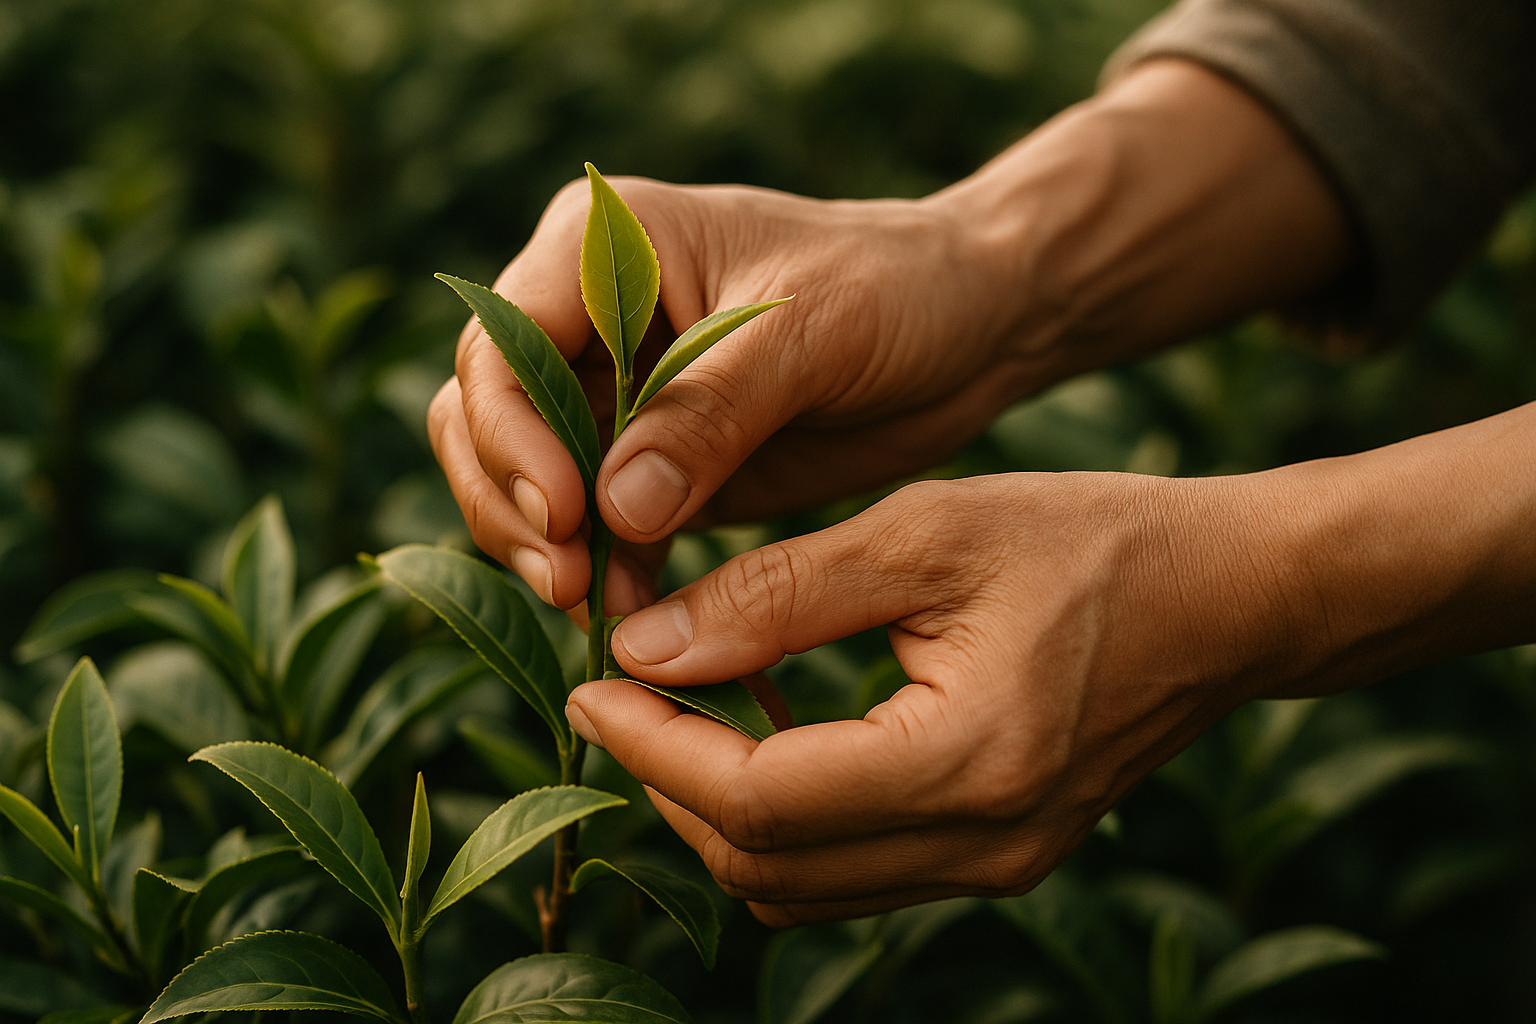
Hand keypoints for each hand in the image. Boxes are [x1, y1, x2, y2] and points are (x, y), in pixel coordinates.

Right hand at [429, 176, 1028, 614]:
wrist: (968, 326)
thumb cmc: (899, 290)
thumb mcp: (813, 332)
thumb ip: (710, 412)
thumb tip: (612, 509)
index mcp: (604, 247)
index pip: (502, 344)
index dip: (511, 434)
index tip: (567, 511)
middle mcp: (587, 316)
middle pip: (481, 418)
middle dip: (511, 503)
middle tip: (572, 584)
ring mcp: (613, 394)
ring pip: (515, 478)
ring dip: (544, 548)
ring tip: (606, 611)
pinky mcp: (651, 464)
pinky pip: (589, 525)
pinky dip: (599, 572)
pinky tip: (636, 616)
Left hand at [565, 402, 1535, 923]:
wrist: (1228, 598)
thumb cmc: (1091, 539)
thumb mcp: (926, 533)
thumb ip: (778, 595)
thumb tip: (643, 648)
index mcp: (965, 763)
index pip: (752, 799)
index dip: (649, 744)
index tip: (587, 680)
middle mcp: (979, 847)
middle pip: (760, 861)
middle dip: (667, 776)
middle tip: (619, 685)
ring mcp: (991, 867)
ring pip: (795, 880)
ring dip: (717, 800)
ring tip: (682, 697)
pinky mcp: (994, 856)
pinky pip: (849, 866)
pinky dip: (782, 807)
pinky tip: (768, 716)